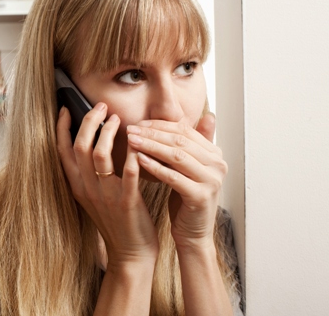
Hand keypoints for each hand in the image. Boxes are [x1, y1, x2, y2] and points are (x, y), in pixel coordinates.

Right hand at [57, 104, 158, 267]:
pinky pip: (128, 175)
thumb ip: (91, 172)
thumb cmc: (116, 220)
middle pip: (80, 146)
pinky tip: (138, 144)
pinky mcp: (127, 203)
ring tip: (118, 119)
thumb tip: (92, 143)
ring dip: (108, 133)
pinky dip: (133, 157)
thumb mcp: (95, 195)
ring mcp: (105, 196)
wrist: (130, 253)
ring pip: (99, 156)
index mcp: (77, 185)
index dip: (62, 128)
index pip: (62, 151)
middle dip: (89, 121)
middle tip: (101, 106)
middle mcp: (87, 188)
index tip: (67, 108)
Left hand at [126, 113, 226, 250]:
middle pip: (180, 141)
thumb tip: (202, 114)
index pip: (184, 130)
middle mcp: (218, 164)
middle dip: (152, 133)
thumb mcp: (186, 168)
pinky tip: (138, 160)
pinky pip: (174, 177)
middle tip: (130, 129)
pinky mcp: (201, 196)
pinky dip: (155, 167)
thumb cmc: (185, 198)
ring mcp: (211, 180)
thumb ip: (188, 144)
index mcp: (215, 154)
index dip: (160, 125)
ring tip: (131, 141)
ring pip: (176, 156)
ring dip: (151, 146)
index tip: (138, 123)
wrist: (193, 233)